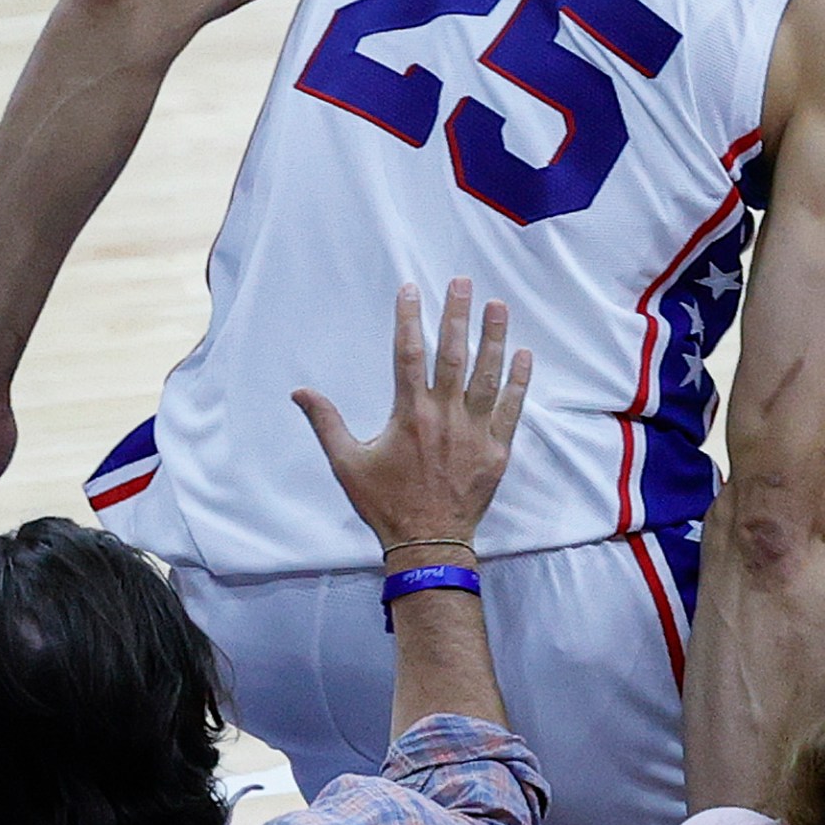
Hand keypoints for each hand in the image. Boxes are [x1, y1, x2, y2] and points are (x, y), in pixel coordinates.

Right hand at [294, 280, 530, 553]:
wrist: (428, 542)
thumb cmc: (386, 503)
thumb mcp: (348, 464)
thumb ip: (326, 423)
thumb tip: (300, 392)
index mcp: (409, 414)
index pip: (407, 354)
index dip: (408, 318)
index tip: (411, 289)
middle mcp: (444, 415)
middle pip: (453, 354)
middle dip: (457, 315)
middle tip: (463, 283)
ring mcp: (475, 431)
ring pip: (487, 375)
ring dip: (493, 338)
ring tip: (498, 306)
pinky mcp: (497, 449)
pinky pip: (512, 408)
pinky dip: (518, 381)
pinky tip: (524, 354)